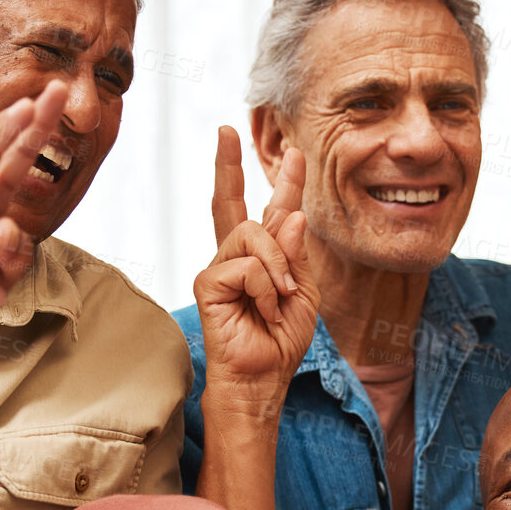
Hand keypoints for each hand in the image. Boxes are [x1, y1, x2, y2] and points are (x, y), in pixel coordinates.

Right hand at [195, 127, 319, 412]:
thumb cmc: (281, 340)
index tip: (295, 153)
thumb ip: (295, 253)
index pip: (272, 211)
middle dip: (227, 163)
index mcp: (263, 258)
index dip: (284, 182)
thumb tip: (287, 214)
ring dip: (278, 266)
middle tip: (225, 131)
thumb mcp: (303, 291)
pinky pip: (247, 265)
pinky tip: (263, 312)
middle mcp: (237, 256)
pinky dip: (266, 289)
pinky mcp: (207, 281)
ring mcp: (219, 266)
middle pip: (230, 200)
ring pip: (253, 233)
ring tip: (280, 299)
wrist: (263, 378)